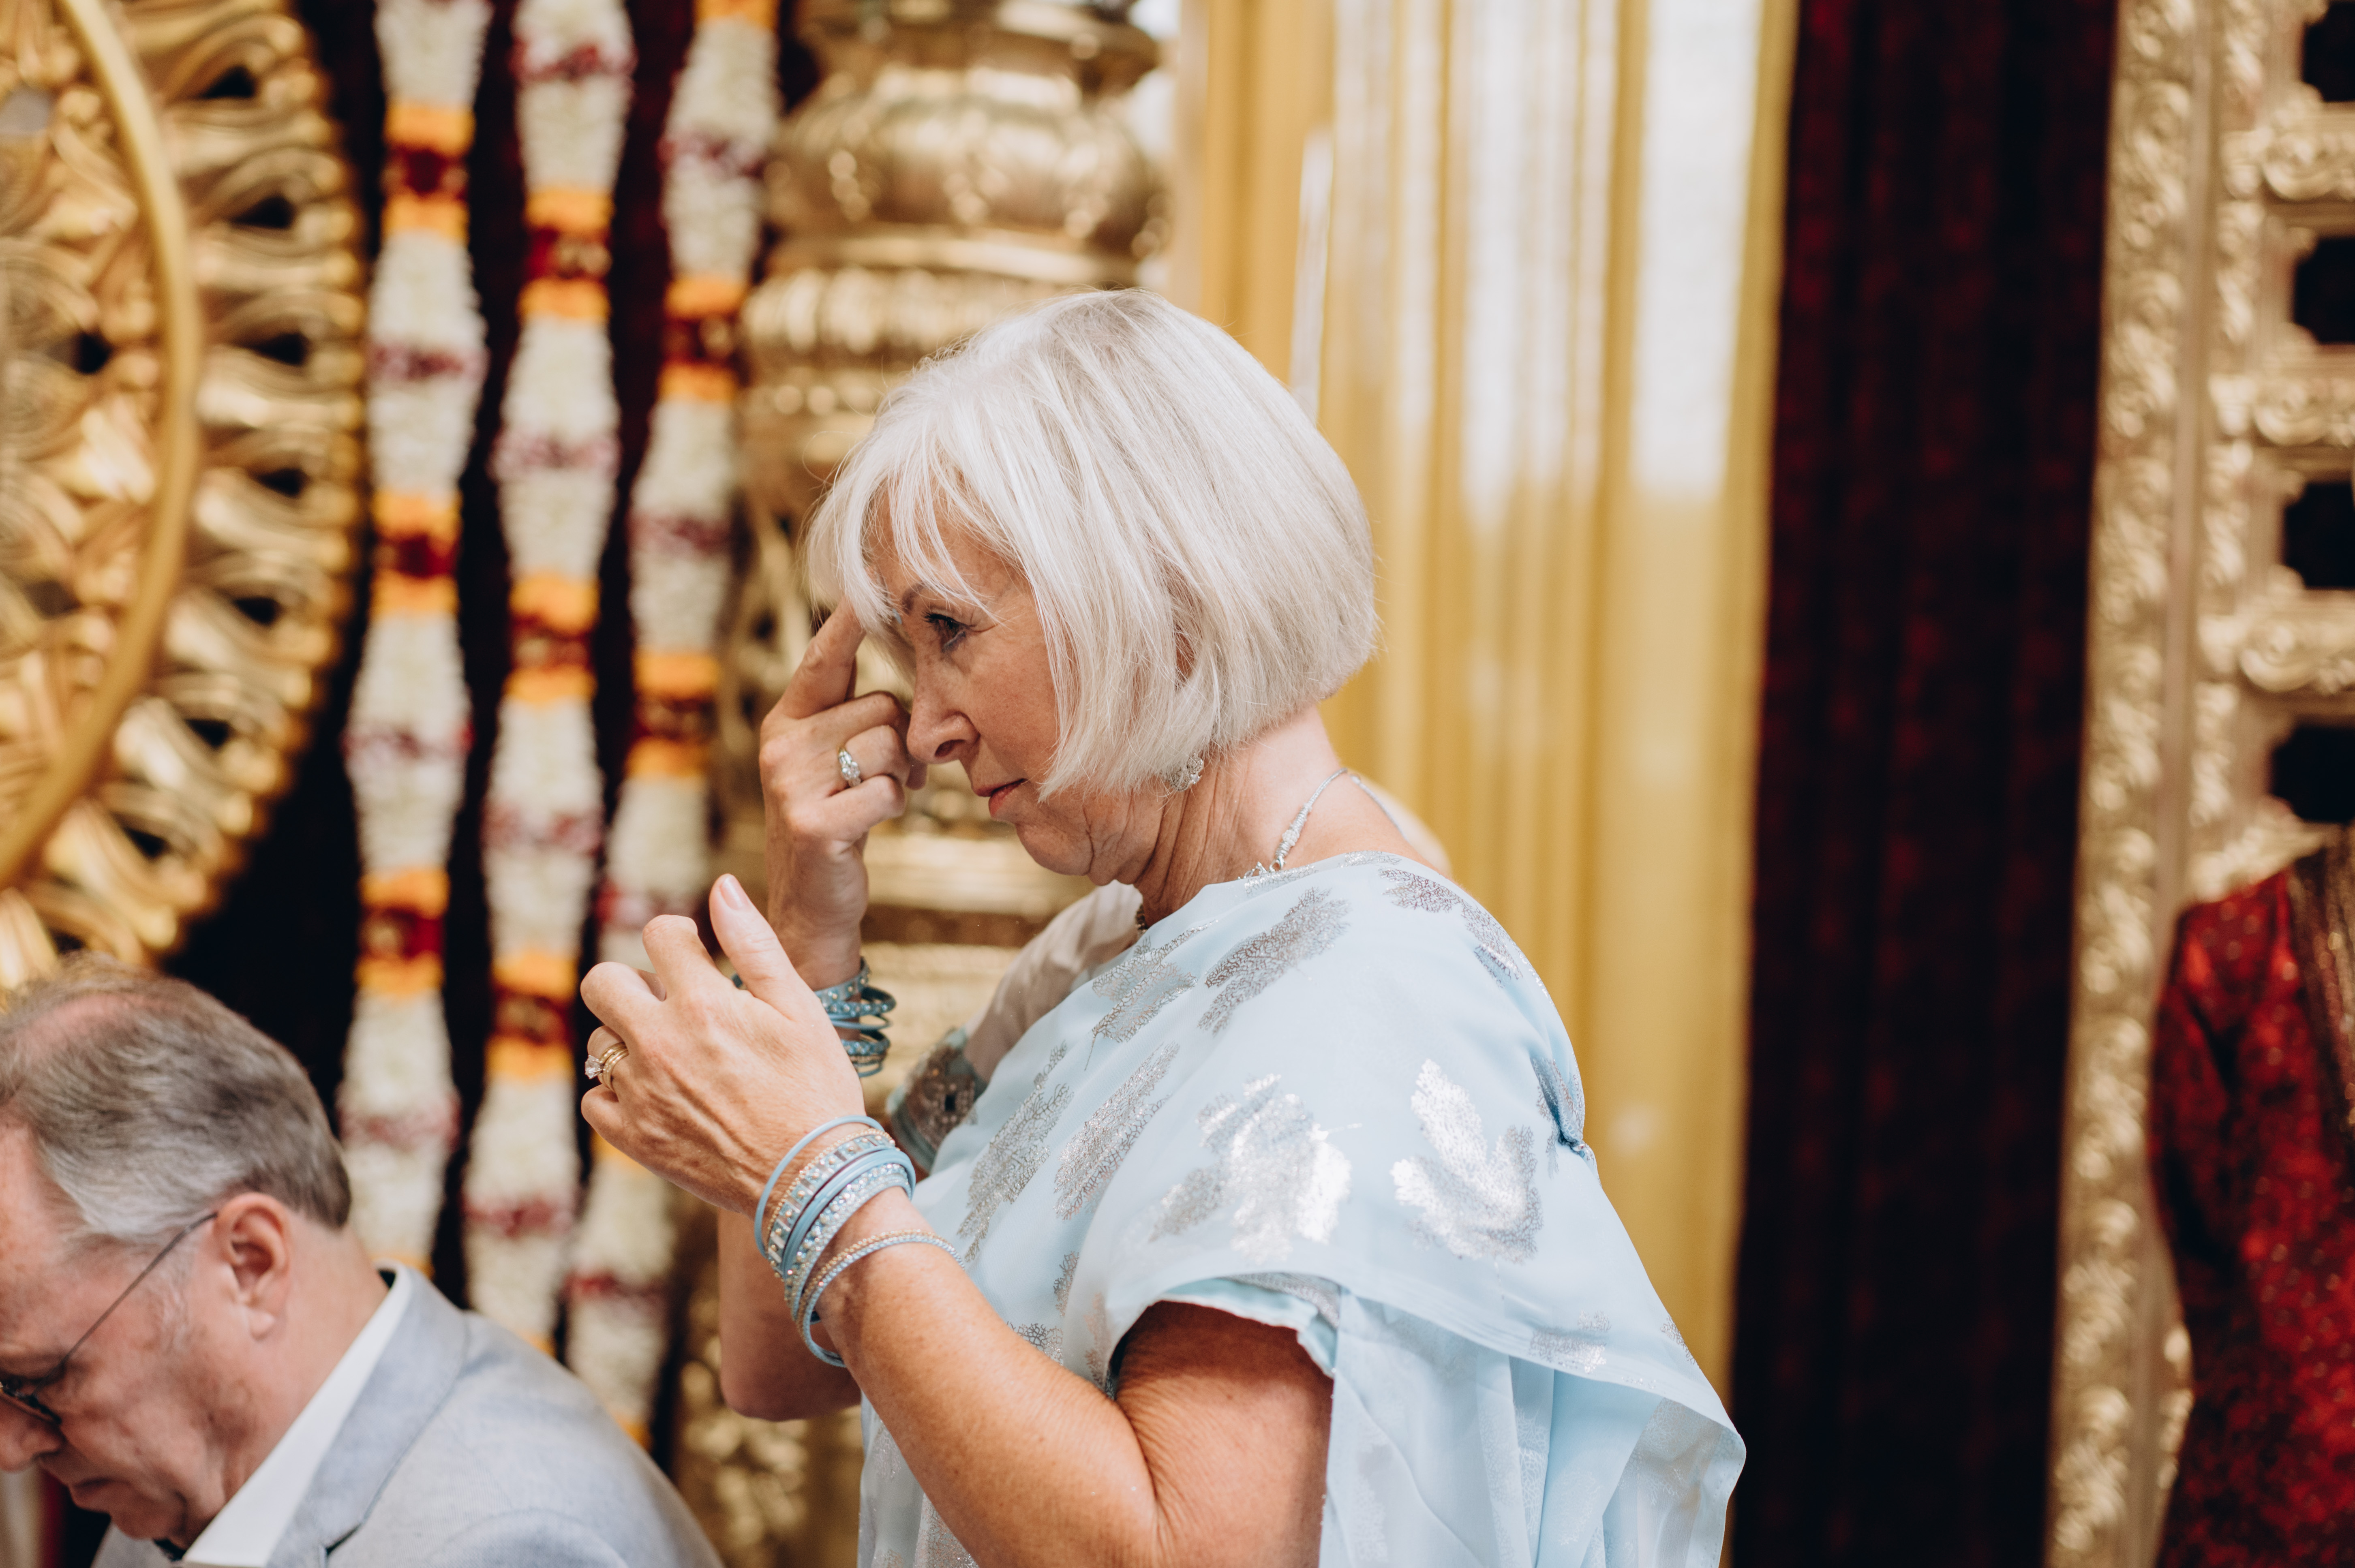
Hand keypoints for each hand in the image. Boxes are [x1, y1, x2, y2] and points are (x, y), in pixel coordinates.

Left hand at [580, 875, 865, 1215]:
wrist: (813, 1177)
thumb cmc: (817, 1087)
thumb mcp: (799, 1007)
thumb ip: (755, 943)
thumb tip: (722, 885)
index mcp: (704, 1003)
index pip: (658, 934)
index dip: (678, 938)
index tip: (696, 957)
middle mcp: (661, 1043)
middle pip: (602, 982)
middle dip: (632, 981)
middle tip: (669, 1004)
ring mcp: (641, 1093)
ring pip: (597, 1042)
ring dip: (627, 1039)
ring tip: (672, 1056)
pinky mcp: (633, 1138)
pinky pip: (593, 1100)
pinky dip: (616, 1094)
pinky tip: (657, 1096)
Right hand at [760, 609, 924, 988]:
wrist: (810, 905)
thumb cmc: (837, 823)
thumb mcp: (836, 764)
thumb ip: (855, 719)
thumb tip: (911, 679)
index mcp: (785, 723)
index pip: (822, 659)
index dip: (848, 623)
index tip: (869, 581)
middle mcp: (780, 746)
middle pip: (879, 707)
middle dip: (902, 739)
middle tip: (895, 772)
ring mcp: (791, 784)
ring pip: (888, 745)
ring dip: (901, 774)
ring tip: (880, 796)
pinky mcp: (813, 822)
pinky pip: (887, 791)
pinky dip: (893, 807)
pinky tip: (869, 822)